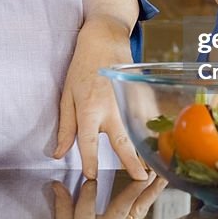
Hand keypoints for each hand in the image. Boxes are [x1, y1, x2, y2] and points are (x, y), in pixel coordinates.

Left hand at [53, 15, 147, 180]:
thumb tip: (58, 153)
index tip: (92, 176)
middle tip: (140, 180)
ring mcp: (129, 100)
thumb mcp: (67, 95)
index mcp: (89, 108)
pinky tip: (158, 146)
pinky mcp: (140, 94)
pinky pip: (148, 117)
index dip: (89, 161)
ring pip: (139, 130)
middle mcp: (111, 107)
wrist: (105, 38)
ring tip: (154, 170)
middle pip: (122, 140)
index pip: (87, 141)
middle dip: (131, 162)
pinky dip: (154, 132)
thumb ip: (66, 126)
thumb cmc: (82, 66)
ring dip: (147, 151)